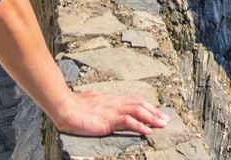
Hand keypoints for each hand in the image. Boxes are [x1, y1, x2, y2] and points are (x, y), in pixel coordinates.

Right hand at [47, 90, 169, 137]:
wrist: (63, 107)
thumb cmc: (73, 108)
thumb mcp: (92, 107)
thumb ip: (101, 110)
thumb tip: (105, 114)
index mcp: (111, 100)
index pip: (133, 101)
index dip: (147, 106)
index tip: (157, 112)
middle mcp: (114, 103)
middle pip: (139, 104)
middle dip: (154, 112)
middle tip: (166, 119)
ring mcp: (111, 111)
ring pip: (137, 110)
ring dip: (152, 118)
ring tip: (162, 124)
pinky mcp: (107, 120)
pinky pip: (127, 121)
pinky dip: (139, 125)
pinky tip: (147, 131)